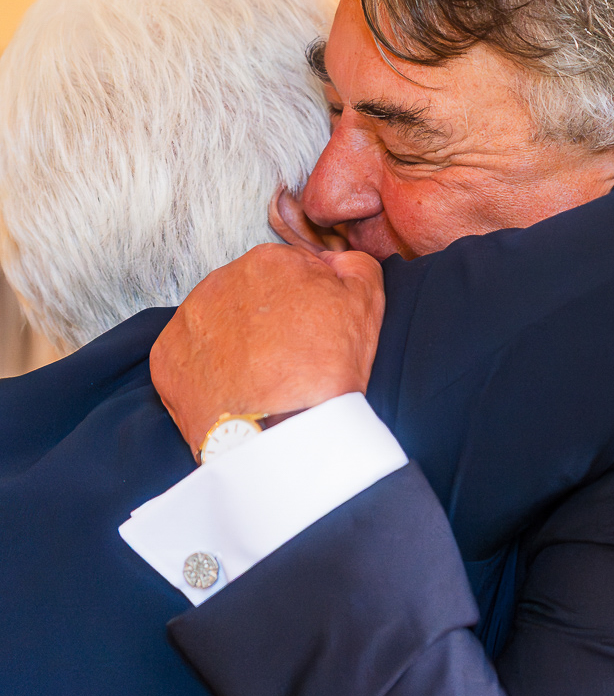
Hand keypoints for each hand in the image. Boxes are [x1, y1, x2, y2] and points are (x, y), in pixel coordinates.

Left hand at [150, 242, 384, 460]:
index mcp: (270, 261)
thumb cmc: (327, 371)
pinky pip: (188, 357)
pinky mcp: (166, 358)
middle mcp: (221, 279)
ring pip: (216, 324)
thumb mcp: (366, 303)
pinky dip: (206, 371)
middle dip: (265, 321)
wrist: (284, 434)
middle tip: (287, 360)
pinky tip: (232, 391)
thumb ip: (354, 264)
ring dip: (234, 343)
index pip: (289, 273)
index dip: (305, 305)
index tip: (312, 334)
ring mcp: (188, 319)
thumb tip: (334, 261)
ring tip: (258, 380)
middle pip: (249, 296)